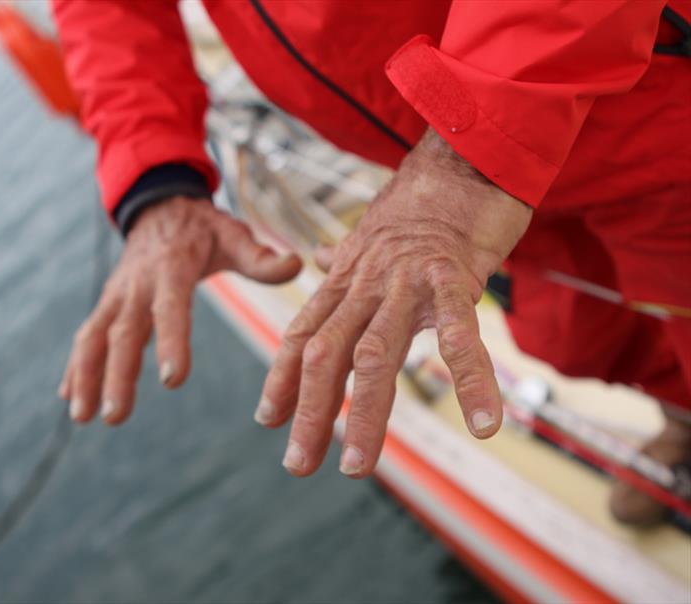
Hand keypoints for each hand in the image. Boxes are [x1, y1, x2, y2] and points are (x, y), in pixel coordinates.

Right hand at [59, 197, 301, 423]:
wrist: (159, 207)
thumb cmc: (203, 228)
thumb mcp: (232, 234)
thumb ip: (261, 256)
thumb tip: (297, 264)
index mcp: (172, 268)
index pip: (171, 308)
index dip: (172, 341)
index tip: (173, 379)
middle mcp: (138, 284)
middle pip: (125, 331)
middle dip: (118, 374)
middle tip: (116, 416)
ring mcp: (117, 294)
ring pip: (95, 336)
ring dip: (86, 376)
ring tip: (83, 417)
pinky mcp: (108, 303)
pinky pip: (87, 335)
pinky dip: (76, 366)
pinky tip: (71, 400)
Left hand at [254, 130, 532, 477]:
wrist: (461, 155)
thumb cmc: (423, 202)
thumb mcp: (372, 234)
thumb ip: (344, 257)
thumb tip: (318, 258)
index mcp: (349, 277)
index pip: (304, 334)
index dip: (282, 379)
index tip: (268, 419)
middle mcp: (366, 282)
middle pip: (326, 354)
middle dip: (309, 412)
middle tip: (297, 464)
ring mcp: (406, 280)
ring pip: (374, 354)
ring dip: (363, 413)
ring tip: (355, 465)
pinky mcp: (453, 276)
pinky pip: (461, 335)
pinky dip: (472, 381)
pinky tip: (485, 424)